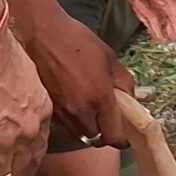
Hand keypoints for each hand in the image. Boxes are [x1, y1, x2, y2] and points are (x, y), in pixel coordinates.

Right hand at [18, 0, 133, 148]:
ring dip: (88, 130)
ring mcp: (62, 112)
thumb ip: (124, 82)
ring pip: (79, 135)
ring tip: (92, 114)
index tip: (125, 135)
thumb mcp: (110, 57)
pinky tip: (75, 106)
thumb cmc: (78, 41)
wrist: (43, 34)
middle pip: (97, 139)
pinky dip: (73, 123)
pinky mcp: (48, 109)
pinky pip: (65, 126)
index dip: (122, 140)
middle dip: (105, 134)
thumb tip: (132, 101)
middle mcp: (80, 110)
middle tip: (109, 121)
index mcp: (100, 97)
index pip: (113, 136)